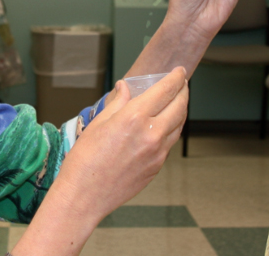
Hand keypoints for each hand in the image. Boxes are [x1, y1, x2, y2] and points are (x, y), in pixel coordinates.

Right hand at [50, 67, 187, 223]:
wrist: (85, 196)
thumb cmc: (84, 160)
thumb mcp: (98, 124)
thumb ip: (118, 103)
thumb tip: (125, 88)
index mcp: (134, 118)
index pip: (165, 91)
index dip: (175, 78)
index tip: (178, 71)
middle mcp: (151, 134)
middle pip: (179, 106)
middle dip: (183, 91)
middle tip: (181, 83)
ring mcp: (157, 153)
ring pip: (179, 125)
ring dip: (180, 110)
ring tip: (176, 101)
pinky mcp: (157, 167)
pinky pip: (170, 142)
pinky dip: (171, 129)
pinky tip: (163, 125)